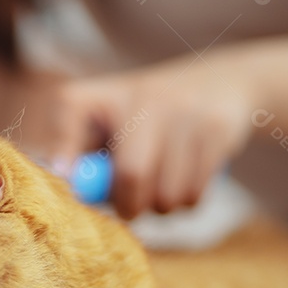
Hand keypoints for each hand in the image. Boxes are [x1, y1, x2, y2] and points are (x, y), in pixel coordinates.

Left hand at [45, 55, 256, 218]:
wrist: (222, 80)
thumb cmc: (152, 116)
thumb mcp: (114, 121)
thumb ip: (85, 152)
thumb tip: (66, 181)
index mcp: (105, 94)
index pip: (69, 108)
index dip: (65, 149)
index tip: (67, 179)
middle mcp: (143, 96)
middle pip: (132, 173)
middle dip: (129, 206)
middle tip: (131, 207)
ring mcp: (183, 111)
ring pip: (166, 195)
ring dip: (162, 208)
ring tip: (162, 191)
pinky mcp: (216, 128)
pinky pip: (194, 193)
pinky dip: (188, 201)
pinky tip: (186, 183)